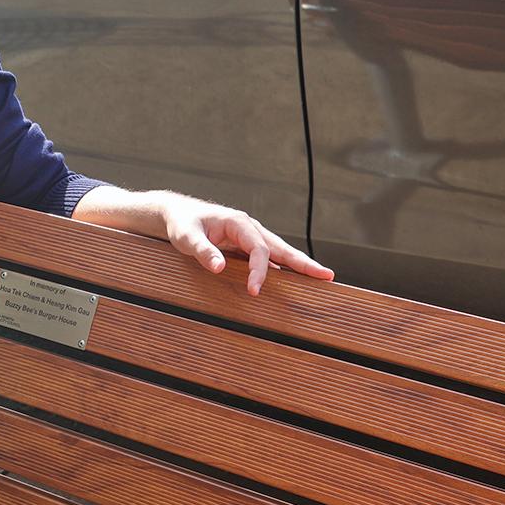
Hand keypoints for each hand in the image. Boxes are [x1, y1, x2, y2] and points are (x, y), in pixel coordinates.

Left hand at [161, 197, 333, 294]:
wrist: (178, 213)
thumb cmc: (182, 223)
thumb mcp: (187, 238)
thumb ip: (203, 251)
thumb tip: (219, 268)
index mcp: (239, 223)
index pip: (258, 248)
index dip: (259, 270)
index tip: (254, 290)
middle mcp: (250, 228)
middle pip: (281, 247)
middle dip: (303, 262)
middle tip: (326, 276)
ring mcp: (250, 237)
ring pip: (279, 252)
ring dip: (299, 265)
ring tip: (321, 277)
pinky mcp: (247, 246)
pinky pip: (270, 258)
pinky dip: (284, 268)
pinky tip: (295, 280)